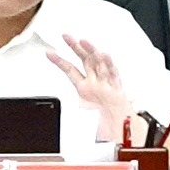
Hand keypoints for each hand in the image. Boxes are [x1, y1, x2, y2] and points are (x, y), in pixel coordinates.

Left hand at [45, 34, 141, 148]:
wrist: (120, 133)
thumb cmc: (103, 126)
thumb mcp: (79, 118)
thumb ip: (69, 116)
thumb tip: (58, 122)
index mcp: (85, 89)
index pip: (70, 70)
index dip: (59, 61)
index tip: (49, 53)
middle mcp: (96, 83)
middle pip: (85, 61)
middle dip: (75, 48)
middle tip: (66, 36)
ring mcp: (107, 85)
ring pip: (99, 64)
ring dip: (91, 52)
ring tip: (83, 41)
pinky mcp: (117, 91)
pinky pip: (113, 75)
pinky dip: (109, 65)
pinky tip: (104, 55)